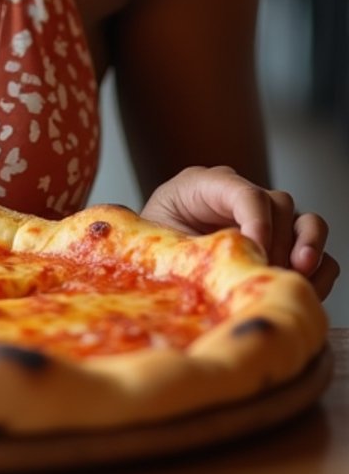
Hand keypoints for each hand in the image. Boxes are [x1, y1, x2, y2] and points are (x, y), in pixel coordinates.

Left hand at [141, 165, 339, 300]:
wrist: (154, 268)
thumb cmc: (153, 250)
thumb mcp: (156, 241)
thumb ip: (179, 244)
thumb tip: (206, 259)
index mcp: (203, 186)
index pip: (244, 191)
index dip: (256, 221)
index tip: (254, 252)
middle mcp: (239, 198)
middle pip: (279, 205)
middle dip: (276, 242)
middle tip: (264, 272)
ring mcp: (265, 222)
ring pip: (306, 221)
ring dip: (308, 249)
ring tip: (297, 274)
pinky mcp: (283, 249)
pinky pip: (317, 252)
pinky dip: (319, 270)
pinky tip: (304, 288)